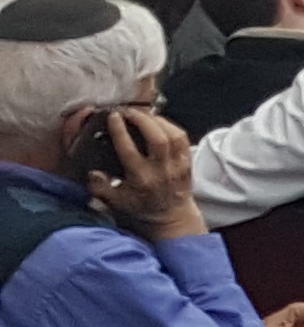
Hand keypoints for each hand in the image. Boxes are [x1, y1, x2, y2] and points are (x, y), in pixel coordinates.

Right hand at [92, 108, 204, 240]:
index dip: (121, 131)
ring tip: (142, 113)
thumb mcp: (116, 201)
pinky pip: (183, 138)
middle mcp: (161, 170)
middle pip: (157, 138)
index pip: (129, 150)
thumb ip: (100, 188)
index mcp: (141, 179)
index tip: (113, 116)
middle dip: (142, 120)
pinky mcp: (188, 161)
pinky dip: (171, 126)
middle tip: (129, 110)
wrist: (171, 216)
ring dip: (157, 120)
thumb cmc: (141, 207)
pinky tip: (158, 121)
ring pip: (173, 135)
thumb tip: (92, 172)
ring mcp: (178, 165)